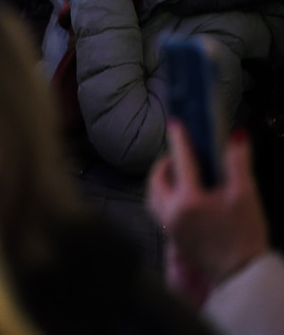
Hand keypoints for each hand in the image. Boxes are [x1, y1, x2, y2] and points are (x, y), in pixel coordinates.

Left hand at [147, 120, 269, 290]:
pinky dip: (163, 199)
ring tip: (174, 174)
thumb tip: (235, 135)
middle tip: (175, 155)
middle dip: (163, 165)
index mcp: (189, 199)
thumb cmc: (245, 234)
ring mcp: (169, 227)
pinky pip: (159, 212)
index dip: (179, 140)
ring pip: (153, 198)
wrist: (242, 274)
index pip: (181, 161)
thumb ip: (237, 163)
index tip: (175, 123)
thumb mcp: (245, 195)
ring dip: (159, 183)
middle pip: (156, 181)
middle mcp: (172, 212)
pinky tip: (179, 197)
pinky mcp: (172, 239)